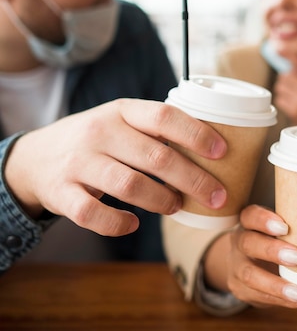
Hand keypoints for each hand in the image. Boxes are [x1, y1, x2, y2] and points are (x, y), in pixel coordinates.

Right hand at [5, 98, 227, 235]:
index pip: (164, 116)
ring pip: (130, 185)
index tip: (222, 152)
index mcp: (122, 111)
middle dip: (194, 180)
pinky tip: (133, 223)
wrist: (36, 157)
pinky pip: (94, 215)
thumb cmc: (99, 140)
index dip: (197, 134)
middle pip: (156, 157)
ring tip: (176, 206)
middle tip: (217, 196)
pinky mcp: (62, 193)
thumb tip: (215, 150)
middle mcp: (100, 132)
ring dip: (162, 200)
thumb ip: (158, 130)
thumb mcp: (123, 121)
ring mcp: (79, 163)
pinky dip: (118, 223)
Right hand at [206, 205, 296, 308]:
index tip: (285, 227)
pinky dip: (284, 301)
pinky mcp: (241, 290)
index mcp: (249, 223)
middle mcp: (239, 243)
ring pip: (250, 275)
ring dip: (277, 285)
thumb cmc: (274, 242)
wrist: (243, 263)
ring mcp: (237, 268)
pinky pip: (260, 297)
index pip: (250, 216)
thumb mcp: (278, 231)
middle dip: (272, 251)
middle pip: (248, 243)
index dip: (264, 220)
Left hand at [272, 56, 296, 125]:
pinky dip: (283, 103)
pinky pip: (280, 100)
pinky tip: (292, 107)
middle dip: (285, 82)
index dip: (287, 54)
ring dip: (283, 92)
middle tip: (292, 90)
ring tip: (292, 98)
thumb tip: (285, 60)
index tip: (278, 49)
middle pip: (285, 76)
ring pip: (280, 87)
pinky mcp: (296, 109)